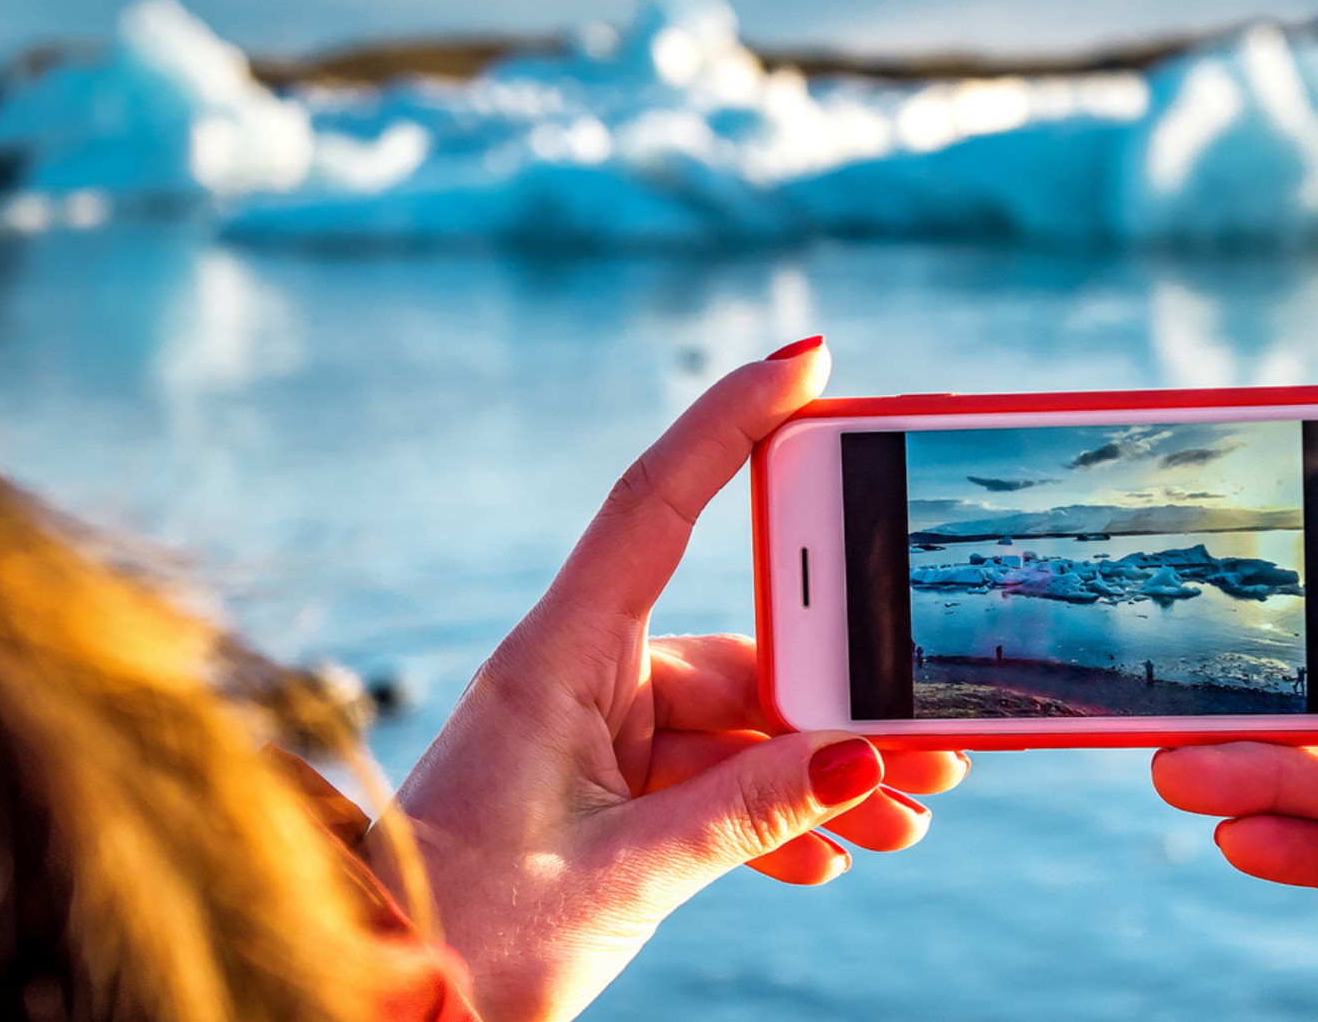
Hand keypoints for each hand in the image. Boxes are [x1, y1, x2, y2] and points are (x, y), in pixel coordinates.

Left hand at [372, 341, 968, 1021]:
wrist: (389, 1008)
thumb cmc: (467, 934)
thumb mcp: (628, 872)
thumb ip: (750, 812)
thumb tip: (864, 764)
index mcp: (557, 660)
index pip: (657, 504)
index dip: (733, 421)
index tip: (811, 361)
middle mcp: (579, 680)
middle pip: (739, 648)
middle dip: (840, 695)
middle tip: (928, 734)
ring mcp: (594, 738)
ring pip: (737, 727)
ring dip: (818, 773)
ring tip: (904, 816)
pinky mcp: (605, 794)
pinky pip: (708, 780)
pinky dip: (771, 814)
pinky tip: (830, 855)